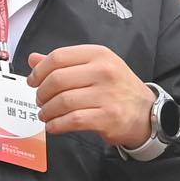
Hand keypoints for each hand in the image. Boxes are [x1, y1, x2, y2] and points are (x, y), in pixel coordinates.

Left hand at [26, 45, 153, 146]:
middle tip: (40, 100)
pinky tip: (53, 125)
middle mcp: (104, 71)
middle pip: (57, 80)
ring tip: (45, 114)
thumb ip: (65, 63)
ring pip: (62, 101)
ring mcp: (107, 94)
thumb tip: (33, 59)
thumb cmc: (117, 88)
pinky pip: (72, 120)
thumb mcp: (95, 67)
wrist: (146, 112)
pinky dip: (57, 124)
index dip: (39, 71)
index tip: (33, 81)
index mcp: (99, 55)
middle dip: (42, 93)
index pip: (58, 57)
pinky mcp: (108, 117)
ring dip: (47, 111)